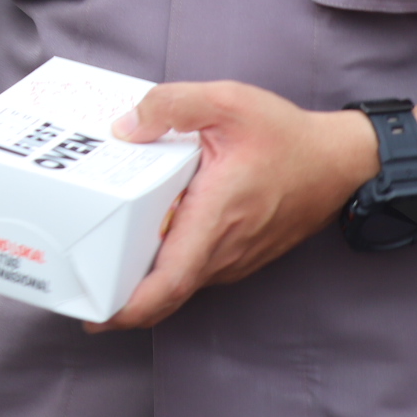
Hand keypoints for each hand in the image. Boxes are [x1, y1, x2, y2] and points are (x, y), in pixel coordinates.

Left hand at [89, 82, 378, 331]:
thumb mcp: (227, 101)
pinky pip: (195, 268)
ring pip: (179, 281)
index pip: (170, 282)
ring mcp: (234, 257)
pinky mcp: (238, 254)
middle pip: (165, 290)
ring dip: (141, 282)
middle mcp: (225, 249)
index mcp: (216, 218)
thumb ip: (171, 106)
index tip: (94, 314)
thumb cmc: (286, 136)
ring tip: (95, 265)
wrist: (340, 162)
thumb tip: (125, 128)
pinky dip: (165, 266)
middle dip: (119, 298)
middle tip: (76, 289)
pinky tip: (139, 242)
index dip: (129, 306)